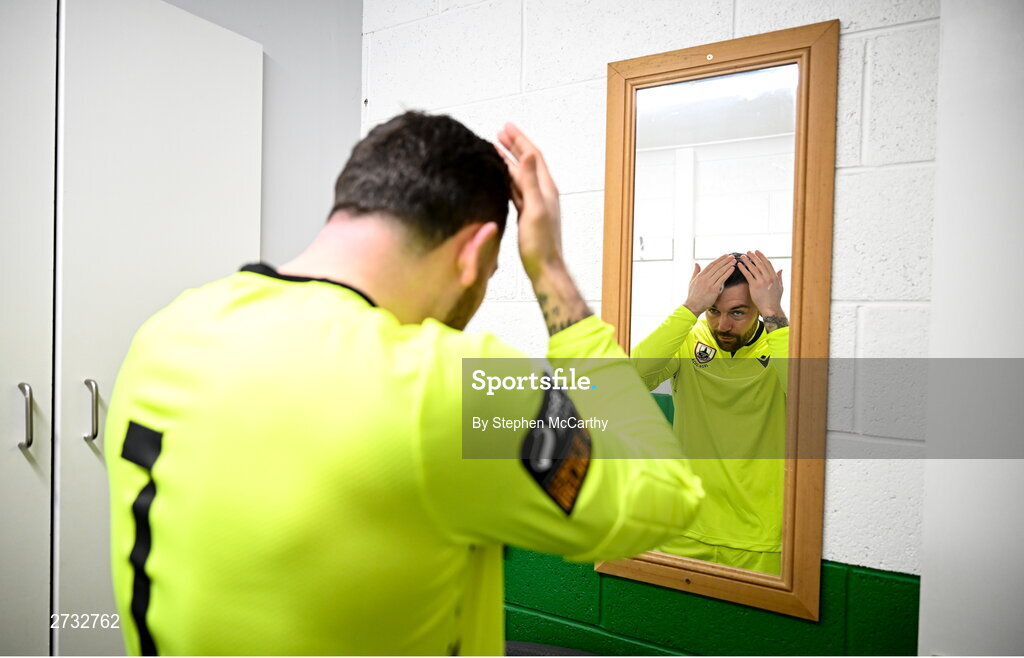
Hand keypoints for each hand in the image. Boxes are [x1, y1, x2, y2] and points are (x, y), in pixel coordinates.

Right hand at [496, 123, 561, 277]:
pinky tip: (499, 177)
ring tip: (496, 148)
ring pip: (520, 175)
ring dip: (509, 160)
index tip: (506, 126)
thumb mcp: (535, 209)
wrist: (543, 267)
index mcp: (546, 189)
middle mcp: (542, 193)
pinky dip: (507, 178)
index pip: (533, 156)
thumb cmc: (540, 243)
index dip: (520, 140)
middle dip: (514, 146)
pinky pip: (516, 189)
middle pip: (527, 163)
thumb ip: (531, 181)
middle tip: (499, 132)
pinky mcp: (527, 214)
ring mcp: (535, 203)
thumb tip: (529, 153)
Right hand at [683, 254, 735, 315]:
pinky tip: (732, 269)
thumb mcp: (692, 281)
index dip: (719, 259)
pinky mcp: (713, 289)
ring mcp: (709, 283)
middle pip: (716, 266)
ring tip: (734, 260)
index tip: (725, 256)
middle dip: (725, 260)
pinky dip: (728, 273)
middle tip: (732, 256)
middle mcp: (704, 278)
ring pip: (720, 271)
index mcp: (700, 275)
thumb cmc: (693, 295)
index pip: (711, 265)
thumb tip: (696, 263)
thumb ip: (695, 272)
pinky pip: (722, 279)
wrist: (692, 305)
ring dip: (728, 265)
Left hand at [736, 250, 784, 316]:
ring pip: (753, 268)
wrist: (771, 308)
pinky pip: (747, 275)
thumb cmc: (775, 299)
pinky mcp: (754, 286)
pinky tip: (739, 265)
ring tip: (742, 256)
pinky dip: (743, 269)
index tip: (757, 252)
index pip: (767, 263)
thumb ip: (779, 277)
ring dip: (747, 261)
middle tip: (748, 252)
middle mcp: (768, 277)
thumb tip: (780, 269)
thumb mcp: (780, 287)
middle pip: (760, 263)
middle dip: (754, 256)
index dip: (762, 256)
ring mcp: (761, 281)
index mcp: (774, 277)